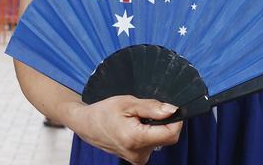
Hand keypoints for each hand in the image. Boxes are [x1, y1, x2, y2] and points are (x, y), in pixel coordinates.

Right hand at [62, 96, 181, 164]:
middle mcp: (138, 153)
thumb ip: (152, 107)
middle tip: (145, 112)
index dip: (176, 120)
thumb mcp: (127, 102)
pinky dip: (148, 134)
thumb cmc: (104, 112)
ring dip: (154, 128)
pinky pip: (152, 145)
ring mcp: (137, 159)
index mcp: (135, 139)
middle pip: (166, 137)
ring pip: (160, 140)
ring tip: (136, 120)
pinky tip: (135, 127)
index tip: (172, 109)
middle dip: (162, 122)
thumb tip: (172, 110)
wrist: (86, 125)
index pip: (171, 134)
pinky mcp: (137, 159)